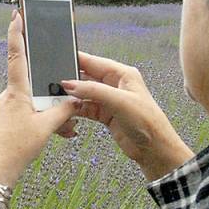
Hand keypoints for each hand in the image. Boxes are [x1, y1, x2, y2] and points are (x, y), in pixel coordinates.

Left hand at [0, 11, 79, 186]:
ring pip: (33, 100)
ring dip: (49, 112)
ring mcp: (7, 107)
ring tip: (63, 130)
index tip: (17, 14)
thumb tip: (75, 100)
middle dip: (50, 89)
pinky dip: (43, 120)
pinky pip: (29, 112)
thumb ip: (64, 110)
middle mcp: (8, 95)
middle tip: (62, 102)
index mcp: (16, 91)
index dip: (17, 33)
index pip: (16, 55)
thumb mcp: (47, 127)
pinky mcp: (8, 119)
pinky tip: (55, 134)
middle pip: (32, 81)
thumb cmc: (17, 148)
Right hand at [61, 53, 193, 180]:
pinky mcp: (105, 114)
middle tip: (54, 83)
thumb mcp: (119, 102)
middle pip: (87, 77)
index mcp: (122, 74)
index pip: (94, 62)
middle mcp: (115, 85)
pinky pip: (86, 107)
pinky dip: (76, 109)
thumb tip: (70, 84)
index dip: (76, 61)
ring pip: (84, 93)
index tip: (59, 60)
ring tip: (58, 98)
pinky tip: (68, 111)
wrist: (154, 149)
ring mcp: (109, 100)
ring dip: (72, 97)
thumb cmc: (147, 122)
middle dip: (71, 80)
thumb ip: (94, 91)